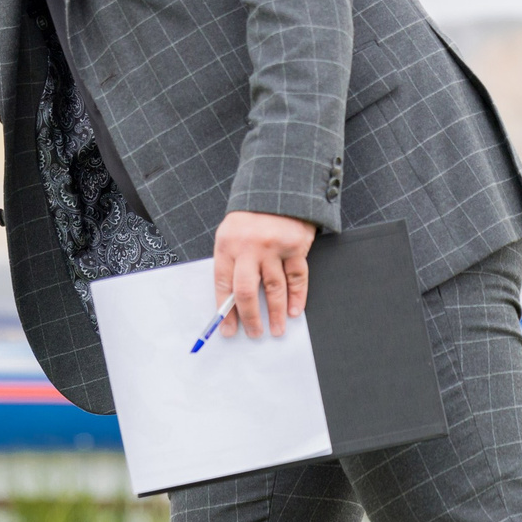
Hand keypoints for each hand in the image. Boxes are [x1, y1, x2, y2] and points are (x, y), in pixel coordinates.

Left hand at [214, 211, 316, 338]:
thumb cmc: (251, 217)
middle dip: (250, 318)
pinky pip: (297, 278)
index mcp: (227, 246)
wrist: (278, 188)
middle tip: (255, 334)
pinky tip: (295, 311)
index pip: (223, 286)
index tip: (229, 330)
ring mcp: (273, 247)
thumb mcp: (230, 234)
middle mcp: (248, 248)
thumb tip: (231, 302)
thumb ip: (231, 263)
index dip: (226, 311)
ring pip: (274, 288)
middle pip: (246, 292)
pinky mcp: (295, 246)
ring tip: (277, 330)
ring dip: (277, 313)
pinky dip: (297, 297)